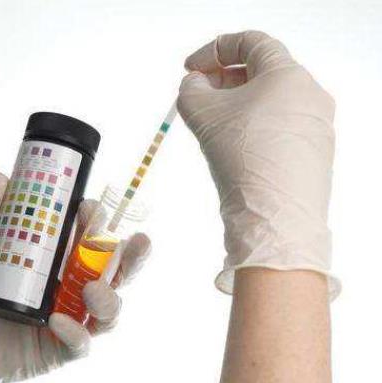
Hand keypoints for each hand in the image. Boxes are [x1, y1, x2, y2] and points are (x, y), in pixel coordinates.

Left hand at [0, 173, 150, 382]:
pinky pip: (81, 344)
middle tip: (141, 241)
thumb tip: (1, 177)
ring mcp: (73, 319)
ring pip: (111, 311)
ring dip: (109, 298)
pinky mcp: (61, 348)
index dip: (101, 225)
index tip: (89, 208)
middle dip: (134, 257)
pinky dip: (76, 333)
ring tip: (91, 289)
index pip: (97, 242)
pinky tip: (57, 321)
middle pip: (117, 274)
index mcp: (67, 262)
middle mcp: (77, 289)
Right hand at [177, 31, 338, 298]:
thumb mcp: (202, 113)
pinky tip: (234, 148)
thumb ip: (191, 89)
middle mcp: (310, 96)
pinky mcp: (313, 154)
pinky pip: (279, 129)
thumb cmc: (242, 155)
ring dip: (236, 105)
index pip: (251, 43)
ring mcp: (315, 127)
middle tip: (196, 95)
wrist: (275, 218)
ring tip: (211, 124)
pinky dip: (253, 127)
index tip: (190, 69)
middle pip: (262, 72)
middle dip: (223, 79)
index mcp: (289, 75)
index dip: (214, 50)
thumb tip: (196, 85)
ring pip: (270, 103)